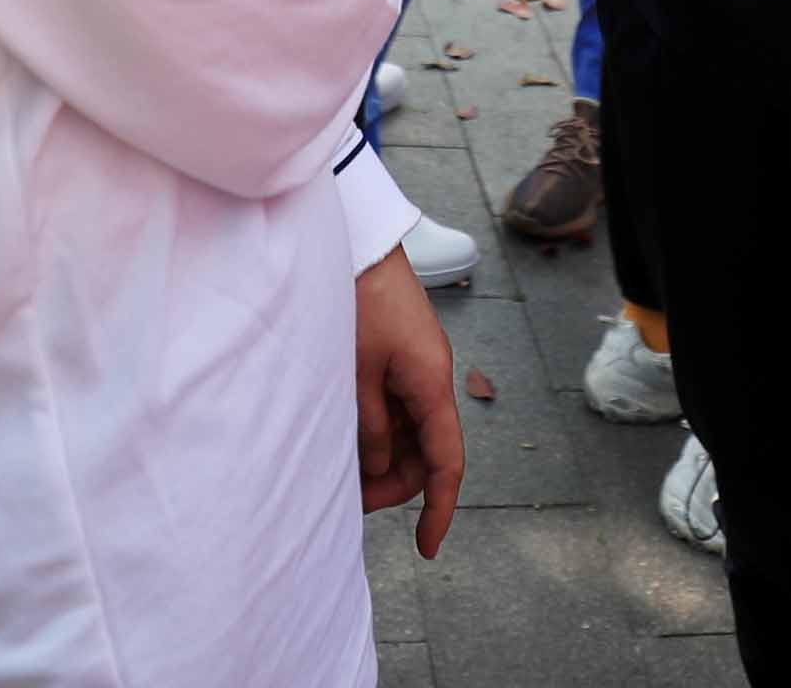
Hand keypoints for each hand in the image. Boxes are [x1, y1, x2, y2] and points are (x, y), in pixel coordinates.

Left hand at [350, 246, 464, 557]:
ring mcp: (418, 367)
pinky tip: (347, 435)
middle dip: (396, 485)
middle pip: (427, 453)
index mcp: (431, 384)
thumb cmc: (358, 300)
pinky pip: (398, 408)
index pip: (447, 462)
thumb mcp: (356, 371)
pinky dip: (378, 429)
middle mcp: (432, 379)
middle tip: (352, 501)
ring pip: (411, 433)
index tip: (426, 548)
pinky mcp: (402, 356)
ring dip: (384, 457)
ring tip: (343, 470)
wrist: (360, 242)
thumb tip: (381, 466)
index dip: (438, 509)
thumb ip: (371, 425)